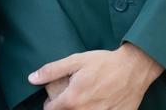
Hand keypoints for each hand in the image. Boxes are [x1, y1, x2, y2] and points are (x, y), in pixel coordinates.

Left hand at [28, 43, 162, 109]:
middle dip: (64, 108)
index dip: (50, 105)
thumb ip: (52, 70)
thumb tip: (32, 78)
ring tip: (84, 101)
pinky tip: (99, 104)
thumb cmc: (104, 63)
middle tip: (72, 99)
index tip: (56, 99)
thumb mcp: (76, 61)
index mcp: (72, 99)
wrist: (134, 68)